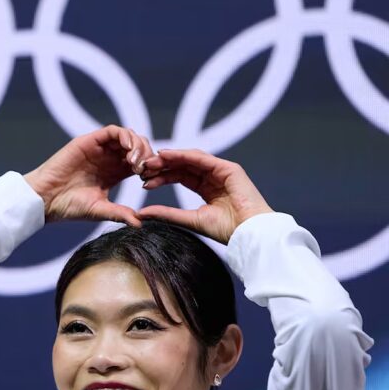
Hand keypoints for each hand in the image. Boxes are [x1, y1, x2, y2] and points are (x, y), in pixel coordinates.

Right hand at [24, 125, 152, 225]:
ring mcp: (99, 148)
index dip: (149, 168)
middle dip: (146, 156)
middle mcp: (108, 158)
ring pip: (128, 137)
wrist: (46, 199)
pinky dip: (125, 137)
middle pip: (138, 147)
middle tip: (145, 170)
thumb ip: (119, 213)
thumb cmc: (69, 207)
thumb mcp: (99, 209)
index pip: (140, 163)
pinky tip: (128, 151)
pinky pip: (113, 131)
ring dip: (138, 146)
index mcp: (113, 173)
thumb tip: (140, 224)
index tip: (149, 180)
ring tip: (136, 163)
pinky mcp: (90, 141)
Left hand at [138, 149, 273, 243]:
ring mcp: (222, 171)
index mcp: (207, 189)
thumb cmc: (225, 231)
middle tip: (142, 169)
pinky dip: (184, 155)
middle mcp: (214, 177)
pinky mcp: (229, 169)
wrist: (249, 234)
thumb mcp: (190, 219)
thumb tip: (140, 213)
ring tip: (151, 162)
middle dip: (162, 166)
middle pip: (184, 166)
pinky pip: (203, 158)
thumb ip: (166, 214)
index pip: (180, 177)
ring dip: (170, 158)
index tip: (143, 182)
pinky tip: (167, 155)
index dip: (162, 177)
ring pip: (191, 159)